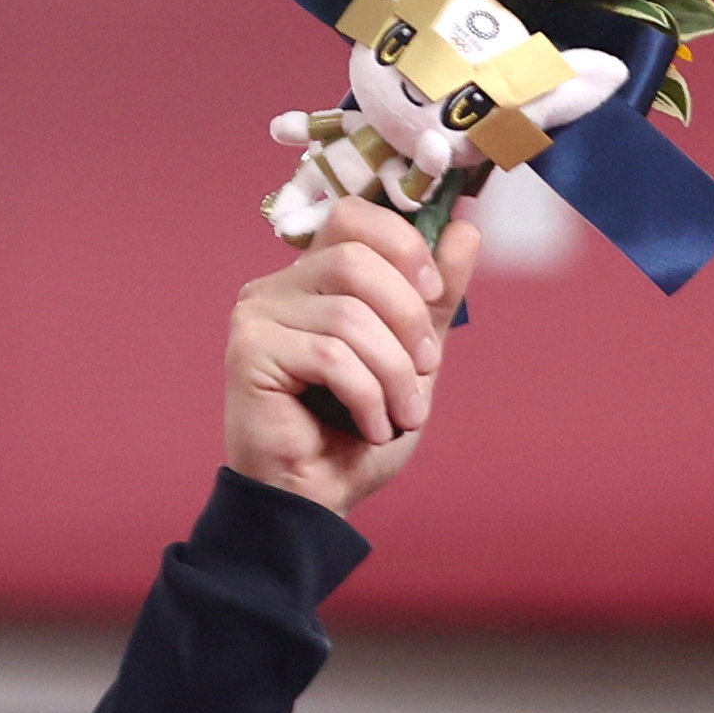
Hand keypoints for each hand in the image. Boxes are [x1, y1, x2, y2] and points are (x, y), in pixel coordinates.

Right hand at [227, 199, 477, 517]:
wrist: (319, 495)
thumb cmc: (358, 428)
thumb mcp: (416, 358)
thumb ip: (435, 297)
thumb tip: (465, 229)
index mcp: (315, 278)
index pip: (354, 217)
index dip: (404, 247)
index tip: (432, 294)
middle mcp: (278, 286)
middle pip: (357, 261)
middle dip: (409, 322)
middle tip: (423, 371)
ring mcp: (257, 314)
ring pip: (350, 316)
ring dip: (395, 375)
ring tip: (401, 413)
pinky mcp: (248, 350)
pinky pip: (331, 356)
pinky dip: (369, 398)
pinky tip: (370, 427)